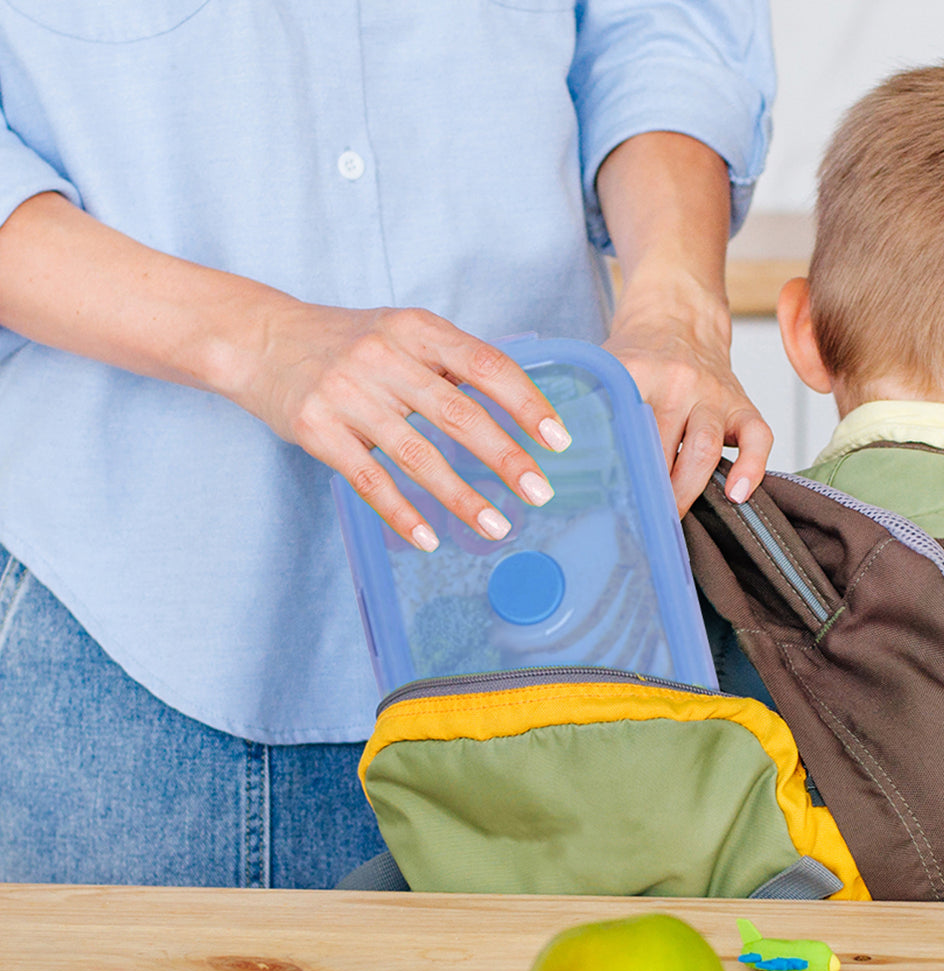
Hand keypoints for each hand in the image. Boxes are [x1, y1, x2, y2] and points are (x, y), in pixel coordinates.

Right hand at [0, 194, 570, 552]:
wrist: (256, 338)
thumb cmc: (343, 341)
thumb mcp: (399, 332)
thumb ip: (450, 363)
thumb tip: (517, 403)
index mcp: (416, 328)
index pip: (486, 365)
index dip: (527, 403)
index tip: (558, 439)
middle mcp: (384, 357)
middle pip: (459, 414)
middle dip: (506, 458)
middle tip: (539, 492)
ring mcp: (348, 394)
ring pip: (418, 455)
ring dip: (462, 498)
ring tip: (497, 527)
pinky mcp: (317, 429)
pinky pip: (369, 480)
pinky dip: (401, 513)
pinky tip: (428, 539)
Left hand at [604, 283, 771, 514]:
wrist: (678, 316)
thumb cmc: (638, 355)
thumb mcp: (603, 369)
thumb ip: (586, 407)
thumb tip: (554, 457)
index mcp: (636, 372)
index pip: (625, 431)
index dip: (618, 472)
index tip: (608, 505)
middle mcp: (678, 382)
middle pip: (662, 448)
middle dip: (650, 491)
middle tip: (636, 523)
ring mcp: (713, 394)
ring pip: (703, 448)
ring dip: (687, 489)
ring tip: (672, 518)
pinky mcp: (742, 404)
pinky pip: (757, 437)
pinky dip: (751, 468)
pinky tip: (736, 494)